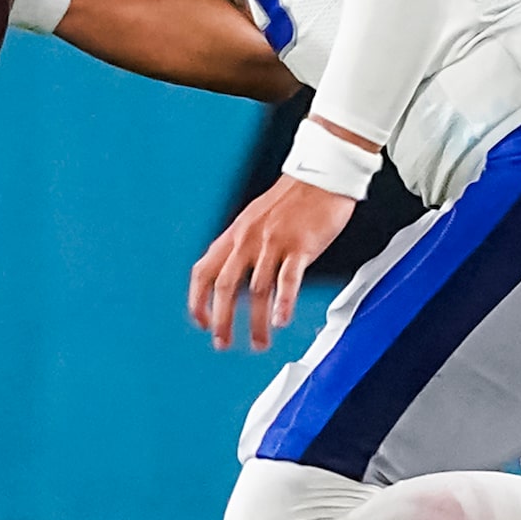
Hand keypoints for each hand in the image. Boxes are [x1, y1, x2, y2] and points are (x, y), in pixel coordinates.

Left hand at [189, 169, 357, 348]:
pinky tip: (281, 320)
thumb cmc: (295, 199)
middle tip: (223, 343)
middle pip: (224, 286)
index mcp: (235, 234)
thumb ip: (244, 246)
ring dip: (255, 322)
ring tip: (260, 342)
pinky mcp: (299, 246)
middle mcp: (248, 239)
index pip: (203, 272)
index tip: (202, 322)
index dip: (198, 301)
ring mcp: (273, 242)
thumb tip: (236, 275)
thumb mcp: (257, 219)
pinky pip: (287, 279)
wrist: (322, 176)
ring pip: (256, 290)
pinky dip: (282, 303)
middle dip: (221, 320)